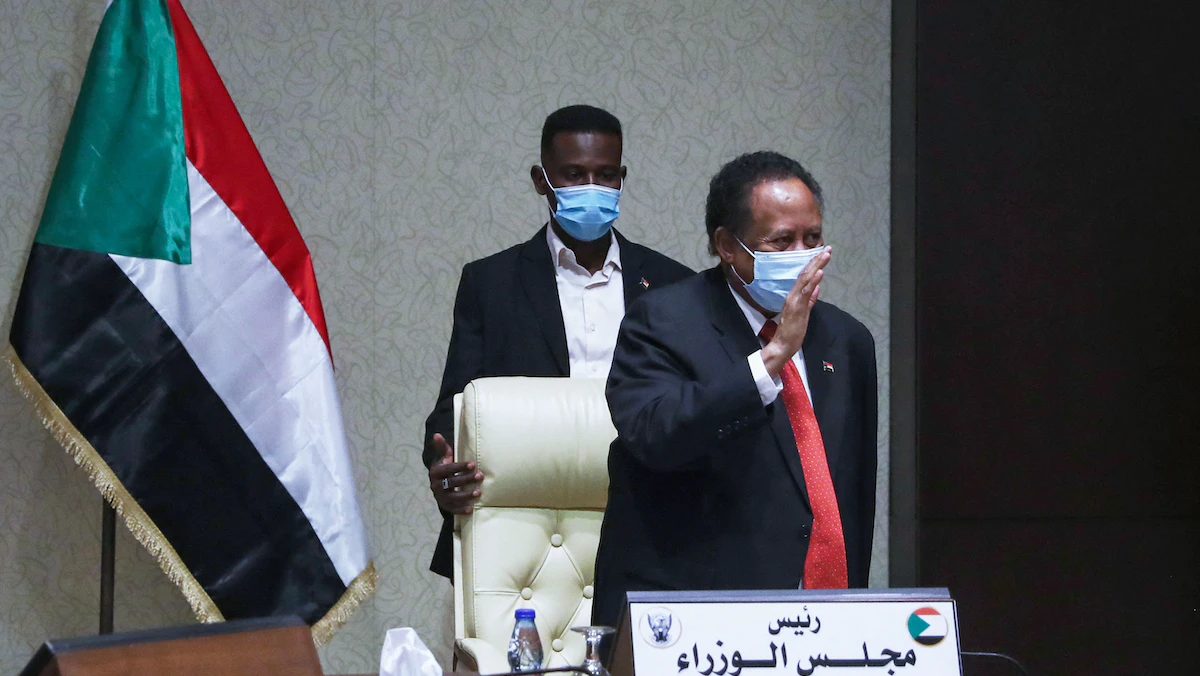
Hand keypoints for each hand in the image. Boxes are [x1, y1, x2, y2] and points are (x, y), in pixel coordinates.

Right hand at [427, 433, 482, 513]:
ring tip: (479, 492)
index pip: (448, 469)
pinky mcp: (444, 505)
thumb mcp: (444, 457)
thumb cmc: (446, 467)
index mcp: (436, 472)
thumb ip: (443, 447)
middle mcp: (436, 485)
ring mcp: (440, 496)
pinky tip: (471, 509)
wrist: (438, 483)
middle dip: (467, 479)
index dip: (460, 467)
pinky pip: (452, 509)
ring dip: (466, 496)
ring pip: (453, 497)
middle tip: (480, 475)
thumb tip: (437, 434)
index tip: (472, 464)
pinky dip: (461, 510)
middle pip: (452, 482)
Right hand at [761, 247, 829, 378]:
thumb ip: (810, 300)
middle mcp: (793, 295)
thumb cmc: (792, 331)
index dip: (814, 264)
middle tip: (827, 249)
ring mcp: (794, 300)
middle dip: (817, 260)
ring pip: (806, 279)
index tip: (823, 254)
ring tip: (824, 255)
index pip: (805, 276)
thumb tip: (817, 287)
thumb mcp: (803, 313)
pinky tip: (819, 272)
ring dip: (816, 266)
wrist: (783, 345)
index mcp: (795, 296)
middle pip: (806, 274)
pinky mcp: (796, 307)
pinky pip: (805, 292)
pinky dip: (812, 281)